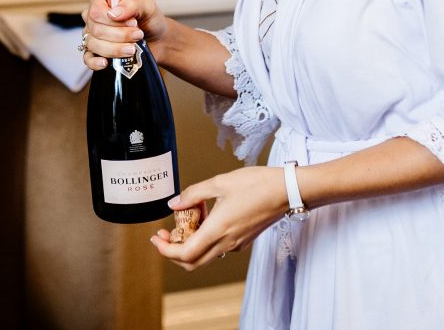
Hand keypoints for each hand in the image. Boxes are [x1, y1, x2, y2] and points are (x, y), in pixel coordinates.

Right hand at [81, 0, 167, 70]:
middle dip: (120, 35)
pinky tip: (106, 63)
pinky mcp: (97, 54)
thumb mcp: (146, 5)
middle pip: (96, 29)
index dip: (112, 19)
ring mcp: (93, 37)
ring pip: (93, 44)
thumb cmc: (150, 20)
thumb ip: (131, 4)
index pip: (96, 10)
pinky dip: (96, 62)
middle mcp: (94, 19)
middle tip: (137, 35)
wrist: (158, 40)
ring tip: (132, 48)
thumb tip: (113, 13)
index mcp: (102, 3)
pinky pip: (88, 59)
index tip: (132, 22)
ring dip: (115, 48)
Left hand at [150, 167, 288, 270]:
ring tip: (186, 220)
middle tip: (165, 235)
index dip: (165, 250)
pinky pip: (218, 247)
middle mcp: (226, 243)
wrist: (287, 190)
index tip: (156, 238)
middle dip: (173, 252)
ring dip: (189, 245)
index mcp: (217, 230)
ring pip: (205, 256)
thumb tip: (174, 203)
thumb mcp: (220, 183)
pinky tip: (205, 217)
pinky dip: (205, 238)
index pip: (184, 254)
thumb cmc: (257, 184)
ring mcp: (236, 244)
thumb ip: (194, 194)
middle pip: (192, 262)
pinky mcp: (243, 240)